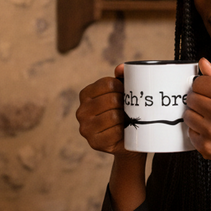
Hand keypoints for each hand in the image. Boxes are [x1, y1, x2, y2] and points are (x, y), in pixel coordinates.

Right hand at [78, 64, 147, 210]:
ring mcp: (85, 128)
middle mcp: (81, 110)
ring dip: (125, 118)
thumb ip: (123, 77)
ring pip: (113, 116)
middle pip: (111, 99)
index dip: (123, 87)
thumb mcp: (124, 92)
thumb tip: (121, 68)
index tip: (127, 94)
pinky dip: (123, 132)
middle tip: (129, 109)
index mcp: (86, 94)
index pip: (108, 84)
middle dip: (125, 104)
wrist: (130, 141)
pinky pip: (114, 132)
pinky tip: (123, 132)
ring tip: (127, 120)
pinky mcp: (93, 142)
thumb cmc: (126, 112)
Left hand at [184, 58, 210, 182]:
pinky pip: (190, 133)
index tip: (206, 93)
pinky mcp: (205, 146)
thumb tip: (203, 63)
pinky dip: (198, 134)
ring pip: (188, 115)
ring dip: (196, 118)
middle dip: (198, 102)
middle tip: (210, 109)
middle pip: (191, 98)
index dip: (201, 87)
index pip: (199, 82)